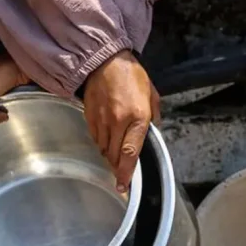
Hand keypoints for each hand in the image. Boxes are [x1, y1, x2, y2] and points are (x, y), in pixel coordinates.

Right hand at [83, 51, 159, 191]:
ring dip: (110, 155)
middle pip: (115, 156)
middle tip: (122, 172)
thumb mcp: (152, 95)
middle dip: (118, 167)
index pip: (131, 153)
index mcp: (138, 117)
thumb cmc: (130, 75)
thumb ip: (154, 117)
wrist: (105, 60)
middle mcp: (119, 121)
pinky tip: (107, 137)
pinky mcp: (90, 117)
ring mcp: (102, 120)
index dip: (127, 173)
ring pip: (104, 149)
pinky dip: (102, 142)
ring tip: (116, 152)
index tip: (124, 186)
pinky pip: (96, 138)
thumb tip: (153, 134)